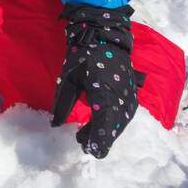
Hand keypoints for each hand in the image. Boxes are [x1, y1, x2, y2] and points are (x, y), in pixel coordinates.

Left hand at [51, 4, 144, 158]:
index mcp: (104, 93)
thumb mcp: (67, 78)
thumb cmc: (83, 57)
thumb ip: (62, 103)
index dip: (97, 139)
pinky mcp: (132, 97)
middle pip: (113, 127)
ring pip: (119, 124)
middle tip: (81, 142)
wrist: (106, 38)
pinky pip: (123, 116)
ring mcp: (129, 98)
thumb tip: (55, 124)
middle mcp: (121, 98)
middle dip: (98, 138)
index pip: (104, 124)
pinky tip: (99, 125)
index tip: (89, 149)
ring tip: (85, 136)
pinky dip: (112, 124)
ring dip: (105, 132)